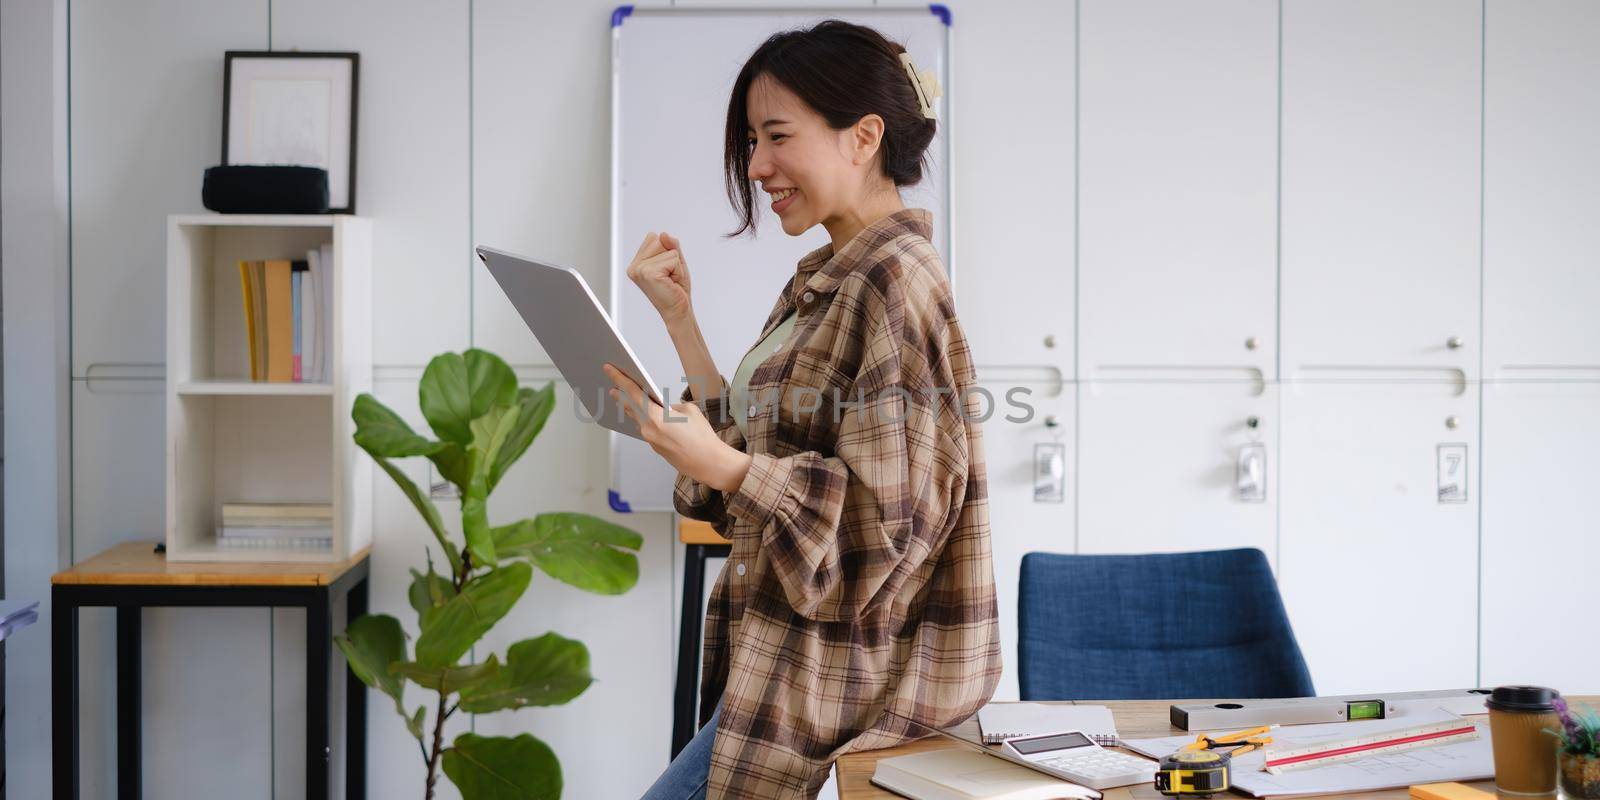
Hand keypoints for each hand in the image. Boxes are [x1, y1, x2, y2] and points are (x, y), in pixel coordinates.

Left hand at [603, 363, 750, 492]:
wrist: (708, 463)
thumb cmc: (702, 437)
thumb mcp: (689, 411)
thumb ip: (671, 406)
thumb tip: (663, 408)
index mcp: (655, 417)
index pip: (632, 393)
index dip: (619, 379)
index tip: (608, 369)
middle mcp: (648, 429)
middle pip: (630, 407)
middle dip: (620, 395)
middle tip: (611, 385)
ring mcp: (650, 440)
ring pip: (637, 419)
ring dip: (630, 408)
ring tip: (622, 398)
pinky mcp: (656, 447)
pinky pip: (646, 429)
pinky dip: (643, 419)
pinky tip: (644, 414)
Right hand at [626, 231, 693, 326]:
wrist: (678, 311)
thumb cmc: (676, 289)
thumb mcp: (675, 261)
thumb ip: (670, 245)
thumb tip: (663, 235)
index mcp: (637, 263)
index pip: (654, 237)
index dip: (667, 252)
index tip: (666, 271)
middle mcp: (634, 266)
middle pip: (659, 240)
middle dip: (671, 257)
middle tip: (670, 276)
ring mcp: (639, 269)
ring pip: (667, 249)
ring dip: (675, 265)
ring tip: (670, 280)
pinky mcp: (648, 273)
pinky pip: (673, 258)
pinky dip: (678, 270)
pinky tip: (671, 282)